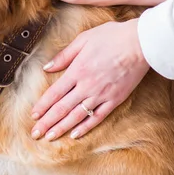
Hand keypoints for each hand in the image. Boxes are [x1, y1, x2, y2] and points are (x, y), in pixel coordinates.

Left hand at [30, 20, 149, 140]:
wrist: (140, 43)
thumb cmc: (112, 37)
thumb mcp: (83, 39)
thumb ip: (64, 56)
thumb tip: (47, 67)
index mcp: (77, 70)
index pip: (54, 93)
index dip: (42, 106)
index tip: (33, 115)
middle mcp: (87, 86)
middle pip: (62, 108)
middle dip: (47, 122)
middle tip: (35, 133)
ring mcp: (101, 95)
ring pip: (77, 115)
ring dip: (62, 128)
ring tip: (50, 137)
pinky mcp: (115, 100)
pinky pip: (97, 117)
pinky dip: (85, 127)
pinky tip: (75, 135)